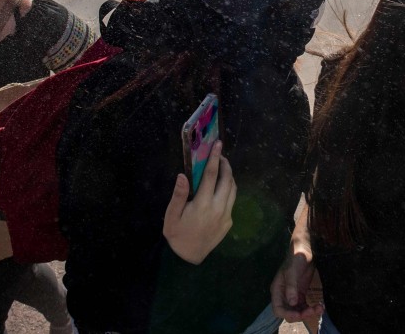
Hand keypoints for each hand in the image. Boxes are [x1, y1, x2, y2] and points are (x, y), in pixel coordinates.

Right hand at [162, 141, 235, 263]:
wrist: (187, 259)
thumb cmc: (177, 234)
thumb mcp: (171, 216)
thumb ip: (178, 195)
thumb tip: (182, 175)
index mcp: (203, 204)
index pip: (211, 175)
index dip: (215, 158)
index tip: (218, 144)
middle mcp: (218, 209)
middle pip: (227, 180)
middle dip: (225, 164)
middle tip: (220, 155)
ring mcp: (226, 216)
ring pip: (233, 190)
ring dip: (229, 176)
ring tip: (221, 168)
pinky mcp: (229, 223)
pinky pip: (231, 201)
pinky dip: (228, 190)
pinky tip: (219, 189)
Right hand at [271, 246, 322, 321]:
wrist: (305, 249)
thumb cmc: (296, 258)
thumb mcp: (292, 271)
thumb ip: (291, 286)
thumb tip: (292, 302)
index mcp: (277, 290)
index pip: (278, 309)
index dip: (288, 314)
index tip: (300, 314)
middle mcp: (283, 295)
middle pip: (289, 313)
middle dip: (301, 315)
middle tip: (313, 310)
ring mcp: (292, 295)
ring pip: (298, 312)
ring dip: (308, 313)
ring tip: (320, 308)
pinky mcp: (300, 294)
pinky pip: (304, 307)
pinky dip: (311, 309)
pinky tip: (320, 306)